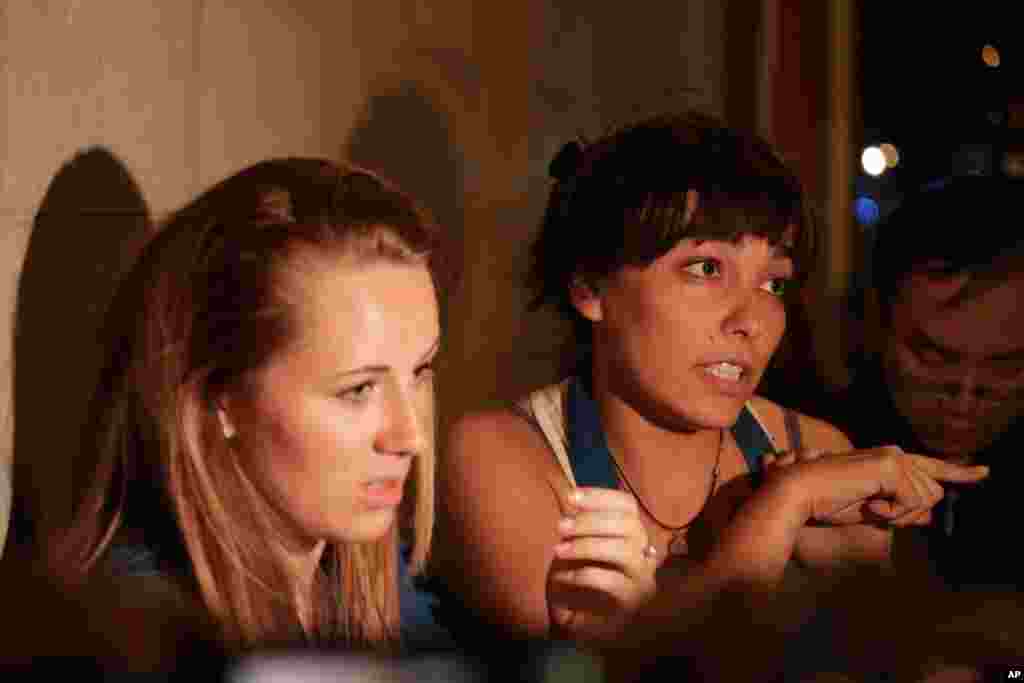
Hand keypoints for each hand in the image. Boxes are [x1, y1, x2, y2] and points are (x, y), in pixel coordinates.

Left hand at [547, 487, 657, 642]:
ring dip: (588, 546)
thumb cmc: (583, 581)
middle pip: (629, 526)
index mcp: (633, 535)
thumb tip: (568, 499)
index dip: (601, 497)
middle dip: (591, 521)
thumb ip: (581, 525)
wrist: (589, 626)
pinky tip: (563, 577)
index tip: (570, 497)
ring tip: (559, 550)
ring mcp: (642, 580)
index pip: (627, 506)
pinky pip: (613, 583)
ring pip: (626, 553)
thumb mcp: (582, 547)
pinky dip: (584, 575)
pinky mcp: (631, 603)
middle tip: (560, 526)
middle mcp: (644, 554)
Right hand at [767, 445, 987, 527]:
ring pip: (925, 500)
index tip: (983, 472)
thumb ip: (901, 510)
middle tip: (873, 510)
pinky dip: (890, 513)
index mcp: (888, 461)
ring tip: (866, 505)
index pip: (930, 466)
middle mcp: (894, 454)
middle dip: (908, 513)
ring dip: (897, 514)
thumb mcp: (870, 510)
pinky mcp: (891, 468)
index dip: (959, 473)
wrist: (798, 493)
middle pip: (932, 494)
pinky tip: (867, 504)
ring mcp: (894, 458)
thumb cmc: (826, 502)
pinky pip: (911, 503)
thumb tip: (930, 515)